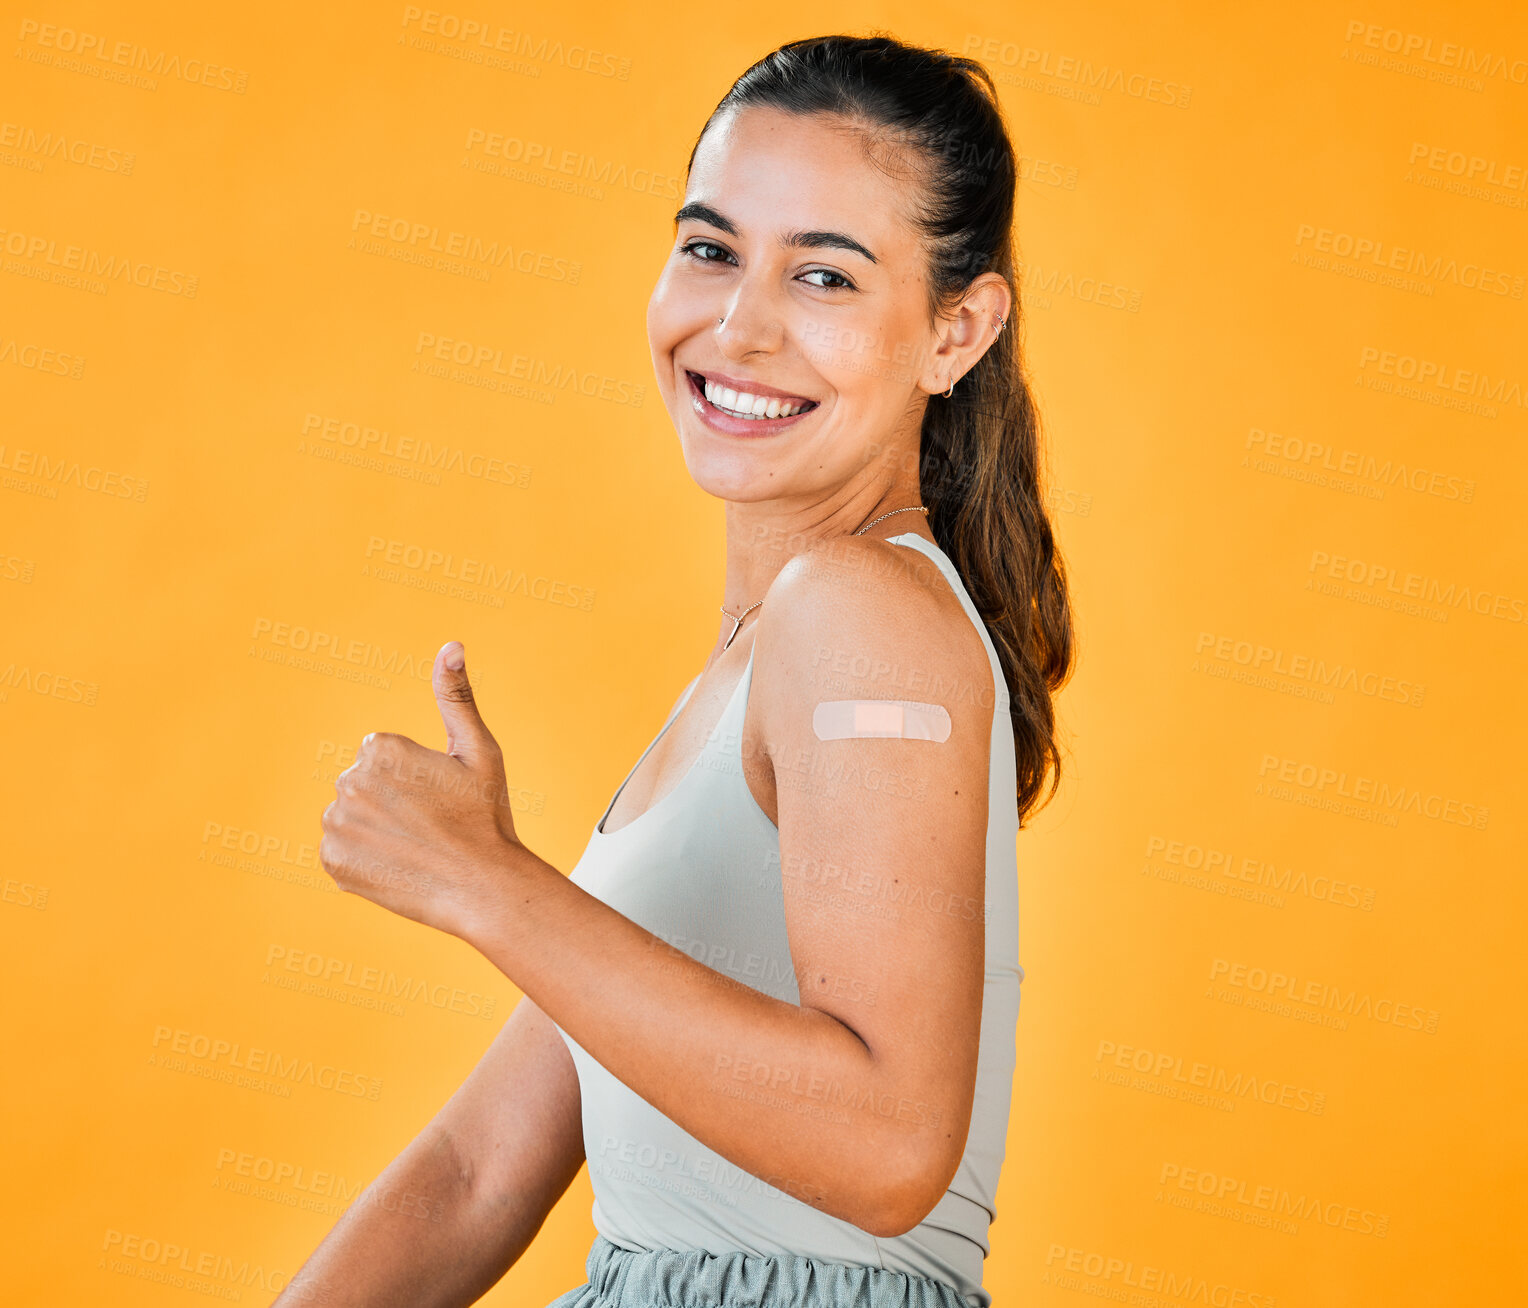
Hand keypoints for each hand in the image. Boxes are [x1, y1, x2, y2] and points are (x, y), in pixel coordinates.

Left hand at [320, 640, 524, 939]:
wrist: (483, 888)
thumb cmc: (486, 817)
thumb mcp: (479, 750)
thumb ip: (456, 696)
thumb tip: (451, 644)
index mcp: (381, 749)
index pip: (383, 757)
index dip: (414, 778)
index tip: (439, 799)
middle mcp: (349, 781)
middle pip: (363, 784)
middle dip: (390, 800)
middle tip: (430, 825)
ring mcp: (337, 824)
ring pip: (350, 817)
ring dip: (374, 829)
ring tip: (414, 847)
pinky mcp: (332, 862)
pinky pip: (341, 851)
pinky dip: (362, 859)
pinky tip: (396, 866)